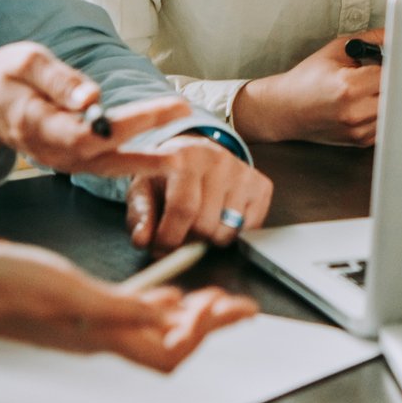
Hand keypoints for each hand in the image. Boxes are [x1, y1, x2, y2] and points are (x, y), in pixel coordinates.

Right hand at [0, 42, 183, 177]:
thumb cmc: (3, 76)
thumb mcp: (24, 63)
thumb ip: (58, 80)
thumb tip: (94, 98)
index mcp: (37, 125)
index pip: (93, 131)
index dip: (135, 124)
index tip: (171, 107)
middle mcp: (51, 150)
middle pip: (106, 155)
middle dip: (149, 143)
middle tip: (189, 124)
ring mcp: (59, 160)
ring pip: (107, 167)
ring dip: (145, 162)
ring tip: (186, 155)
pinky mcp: (68, 159)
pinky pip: (103, 165)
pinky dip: (132, 162)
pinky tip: (160, 157)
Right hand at [0, 242, 258, 371]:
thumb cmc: (12, 289)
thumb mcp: (73, 293)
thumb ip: (120, 307)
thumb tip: (168, 314)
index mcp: (106, 335)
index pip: (171, 351)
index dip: (204, 333)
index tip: (229, 307)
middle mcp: (104, 336)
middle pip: (171, 343)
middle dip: (212, 325)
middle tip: (242, 307)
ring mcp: (92, 326)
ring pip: (155, 331)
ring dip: (192, 318)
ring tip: (217, 302)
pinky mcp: (80, 310)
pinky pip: (132, 316)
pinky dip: (159, 307)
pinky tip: (169, 296)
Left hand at [125, 136, 275, 251]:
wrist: (192, 154)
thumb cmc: (165, 176)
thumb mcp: (143, 191)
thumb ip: (140, 217)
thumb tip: (144, 240)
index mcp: (184, 158)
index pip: (183, 209)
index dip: (169, 238)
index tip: (160, 248)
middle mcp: (217, 160)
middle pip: (206, 224)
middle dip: (188, 241)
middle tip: (179, 236)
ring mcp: (242, 172)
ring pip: (228, 231)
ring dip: (210, 240)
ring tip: (199, 225)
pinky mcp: (260, 185)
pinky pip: (249, 228)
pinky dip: (232, 234)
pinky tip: (219, 219)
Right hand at [229, 30, 383, 144]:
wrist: (285, 109)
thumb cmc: (308, 78)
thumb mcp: (336, 50)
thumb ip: (370, 40)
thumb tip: (394, 33)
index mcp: (349, 86)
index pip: (391, 73)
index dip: (397, 64)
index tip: (400, 59)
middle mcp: (355, 112)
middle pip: (398, 94)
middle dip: (397, 81)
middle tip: (391, 72)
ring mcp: (359, 130)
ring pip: (396, 111)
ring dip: (392, 98)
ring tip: (374, 88)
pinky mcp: (361, 141)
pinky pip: (387, 124)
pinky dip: (384, 112)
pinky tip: (370, 102)